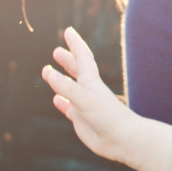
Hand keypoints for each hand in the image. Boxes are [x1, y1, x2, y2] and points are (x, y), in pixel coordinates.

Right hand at [43, 27, 171, 170]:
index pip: (82, 57)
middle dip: (67, 60)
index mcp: (91, 82)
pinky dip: (61, 103)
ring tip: (49, 71)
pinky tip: (55, 100)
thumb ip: (67, 87)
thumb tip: (48, 72)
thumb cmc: (108, 117)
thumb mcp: (85, 99)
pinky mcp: (82, 120)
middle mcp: (88, 91)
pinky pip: (68, 109)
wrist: (123, 139)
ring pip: (70, 88)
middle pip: (76, 71)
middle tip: (57, 50)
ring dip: (61, 79)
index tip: (68, 30)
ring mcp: (84, 105)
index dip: (75, 43)